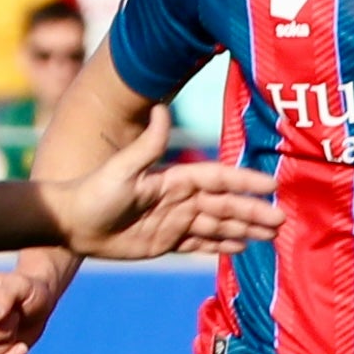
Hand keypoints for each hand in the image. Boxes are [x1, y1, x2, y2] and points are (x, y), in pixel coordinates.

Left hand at [41, 108, 280, 257]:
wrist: (72, 223)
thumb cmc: (94, 192)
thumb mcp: (122, 169)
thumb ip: (147, 143)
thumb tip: (162, 107)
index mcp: (175, 180)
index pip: (218, 179)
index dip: (244, 181)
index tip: (270, 185)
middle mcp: (180, 199)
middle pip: (225, 206)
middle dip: (253, 212)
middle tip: (281, 221)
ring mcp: (175, 221)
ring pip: (218, 226)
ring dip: (245, 228)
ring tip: (271, 235)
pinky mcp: (166, 241)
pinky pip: (201, 244)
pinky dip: (222, 245)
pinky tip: (242, 246)